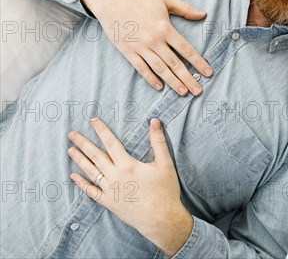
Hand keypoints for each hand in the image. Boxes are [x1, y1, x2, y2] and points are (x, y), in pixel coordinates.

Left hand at [67, 118, 192, 256]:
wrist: (162, 219)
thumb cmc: (165, 191)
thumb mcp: (165, 164)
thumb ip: (158, 141)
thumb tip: (154, 121)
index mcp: (128, 165)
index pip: (111, 143)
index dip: (102, 130)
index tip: (93, 120)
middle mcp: (115, 177)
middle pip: (96, 156)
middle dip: (83, 143)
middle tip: (71, 134)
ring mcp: (110, 191)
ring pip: (91, 172)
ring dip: (79, 160)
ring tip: (70, 150)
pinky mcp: (109, 203)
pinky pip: (91, 192)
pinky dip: (82, 184)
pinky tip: (74, 177)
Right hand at [81, 0, 211, 95]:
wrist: (111, 0)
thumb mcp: (165, 0)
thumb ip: (185, 8)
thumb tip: (204, 14)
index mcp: (165, 28)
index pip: (186, 49)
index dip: (198, 62)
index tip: (209, 72)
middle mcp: (154, 40)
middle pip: (174, 63)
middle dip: (188, 78)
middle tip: (198, 91)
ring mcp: (140, 47)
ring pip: (160, 69)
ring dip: (172, 82)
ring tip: (184, 92)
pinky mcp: (128, 52)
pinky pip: (141, 68)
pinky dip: (150, 78)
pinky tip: (160, 87)